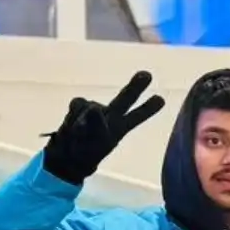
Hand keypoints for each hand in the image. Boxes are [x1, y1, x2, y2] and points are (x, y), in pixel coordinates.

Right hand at [42, 71, 164, 184]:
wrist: (69, 154)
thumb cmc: (88, 151)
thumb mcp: (95, 143)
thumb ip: (97, 125)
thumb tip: (95, 108)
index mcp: (121, 126)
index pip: (137, 116)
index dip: (148, 108)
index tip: (161, 99)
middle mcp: (112, 114)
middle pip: (125, 98)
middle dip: (135, 87)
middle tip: (147, 75)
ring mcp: (95, 109)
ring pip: (90, 107)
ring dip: (83, 120)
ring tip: (81, 134)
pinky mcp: (80, 106)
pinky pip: (77, 105)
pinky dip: (74, 115)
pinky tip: (73, 127)